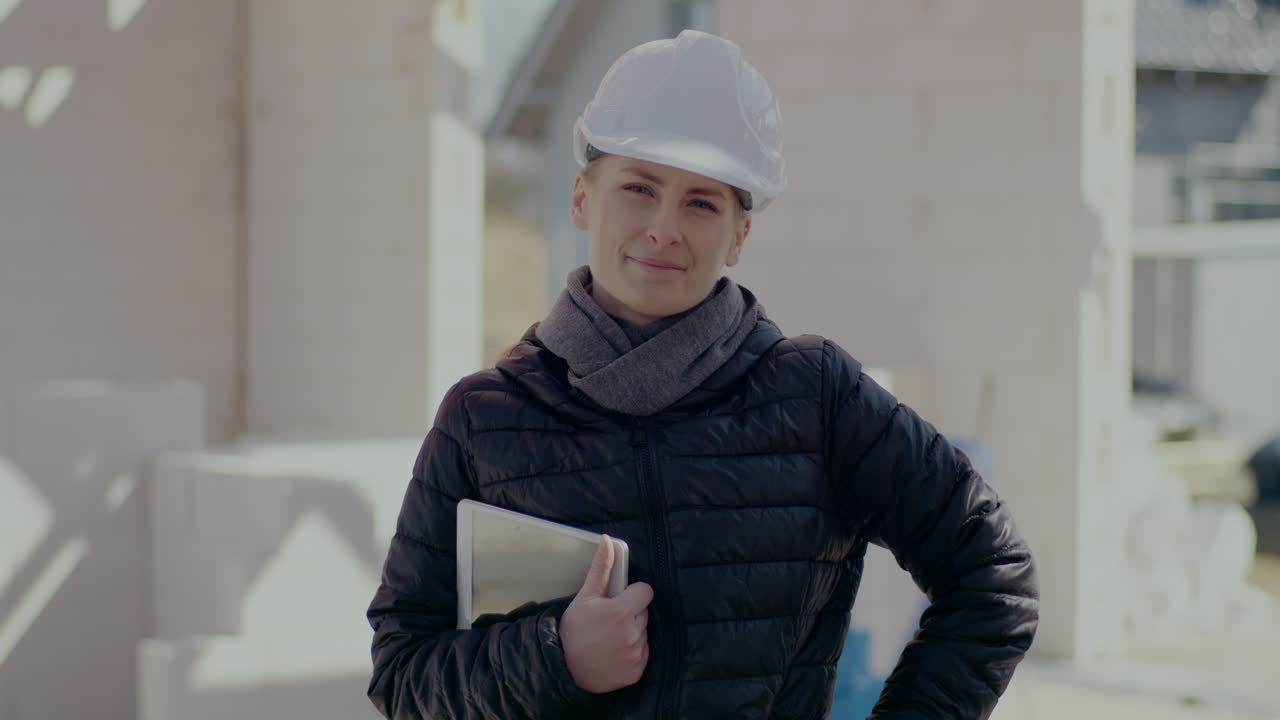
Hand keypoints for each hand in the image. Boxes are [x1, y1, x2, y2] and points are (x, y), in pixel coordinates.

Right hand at [559, 535, 653, 692]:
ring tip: (609, 638)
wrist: (563, 669)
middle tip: (609, 621)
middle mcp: (632, 633)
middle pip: (644, 612)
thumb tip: (608, 541)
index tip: (620, 599)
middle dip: (631, 613)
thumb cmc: (573, 631)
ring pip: (643, 633)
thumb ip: (601, 568)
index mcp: (621, 611)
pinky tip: (614, 653)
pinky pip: (643, 654)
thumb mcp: (585, 596)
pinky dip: (632, 653)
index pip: (645, 591)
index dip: (632, 593)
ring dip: (632, 633)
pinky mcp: (636, 671)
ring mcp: (635, 654)